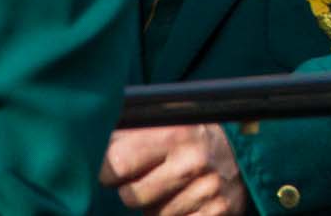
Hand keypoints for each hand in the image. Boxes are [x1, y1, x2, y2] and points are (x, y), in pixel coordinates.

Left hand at [100, 124, 246, 215]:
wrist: (244, 151)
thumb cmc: (188, 137)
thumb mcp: (162, 124)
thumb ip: (125, 134)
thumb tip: (86, 142)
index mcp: (174, 133)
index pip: (116, 165)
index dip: (109, 172)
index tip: (116, 170)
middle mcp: (193, 160)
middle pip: (131, 197)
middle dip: (134, 192)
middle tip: (149, 178)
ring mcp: (208, 189)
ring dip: (156, 207)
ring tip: (173, 188)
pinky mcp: (218, 212)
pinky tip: (187, 202)